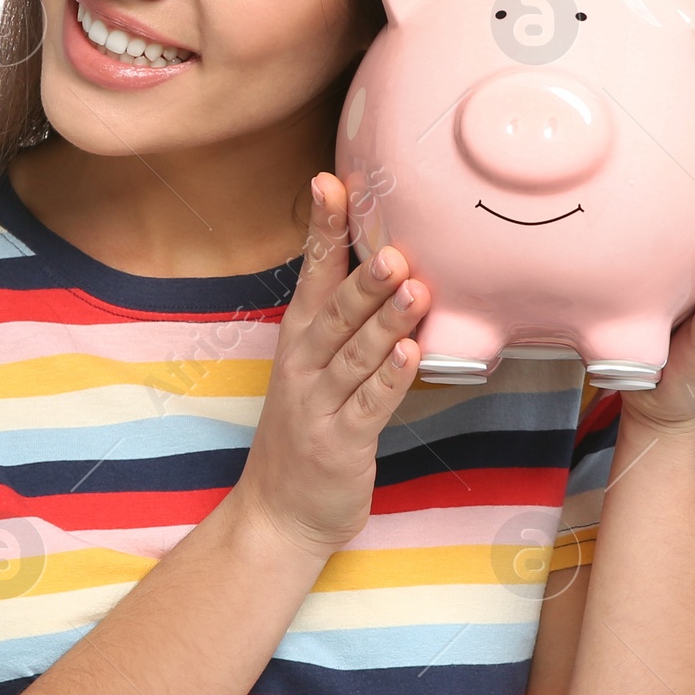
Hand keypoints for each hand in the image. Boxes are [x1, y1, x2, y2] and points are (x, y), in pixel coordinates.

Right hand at [233, 172, 431, 556]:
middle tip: (394, 247)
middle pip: (335, 312)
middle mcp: (304, 365)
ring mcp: (319, 405)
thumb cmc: (310, 430)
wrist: (279, 512)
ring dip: (385, 323)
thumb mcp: (319, 367)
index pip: (313, 271)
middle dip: (364, 278)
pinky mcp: (341, 443)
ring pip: (355, 355)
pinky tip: (412, 356)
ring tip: (414, 290)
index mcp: (300, 337)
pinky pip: (369, 406)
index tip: (332, 182)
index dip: (324, 228)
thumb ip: (351, 321)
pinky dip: (390, 380)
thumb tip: (394, 265)